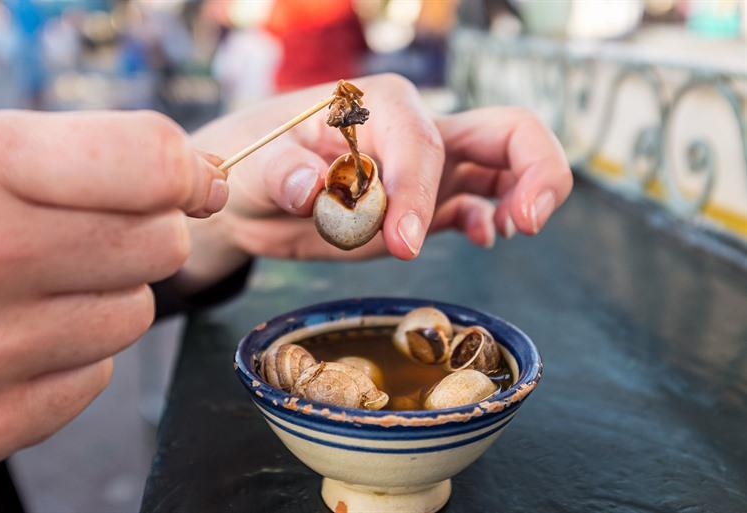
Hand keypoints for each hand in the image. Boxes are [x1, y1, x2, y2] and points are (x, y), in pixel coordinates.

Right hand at [0, 110, 227, 470]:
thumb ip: (91, 153)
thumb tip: (201, 180)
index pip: (150, 165)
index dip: (182, 172)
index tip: (188, 183)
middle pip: (160, 246)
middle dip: (138, 232)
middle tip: (78, 229)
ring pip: (132, 316)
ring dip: (101, 296)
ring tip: (31, 282)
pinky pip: (91, 380)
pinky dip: (67, 358)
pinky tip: (12, 335)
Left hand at [183, 74, 571, 289]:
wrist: (248, 192)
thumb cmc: (249, 161)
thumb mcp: (252, 164)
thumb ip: (282, 172)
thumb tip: (312, 191)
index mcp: (380, 105)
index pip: (423, 144)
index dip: (419, 194)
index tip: (399, 242)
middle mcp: (416, 130)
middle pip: (506, 131)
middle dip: (533, 169)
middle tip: (526, 222)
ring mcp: (428, 169)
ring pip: (505, 166)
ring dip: (526, 194)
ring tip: (515, 228)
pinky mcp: (424, 205)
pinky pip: (474, 206)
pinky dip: (490, 221)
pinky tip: (485, 237)